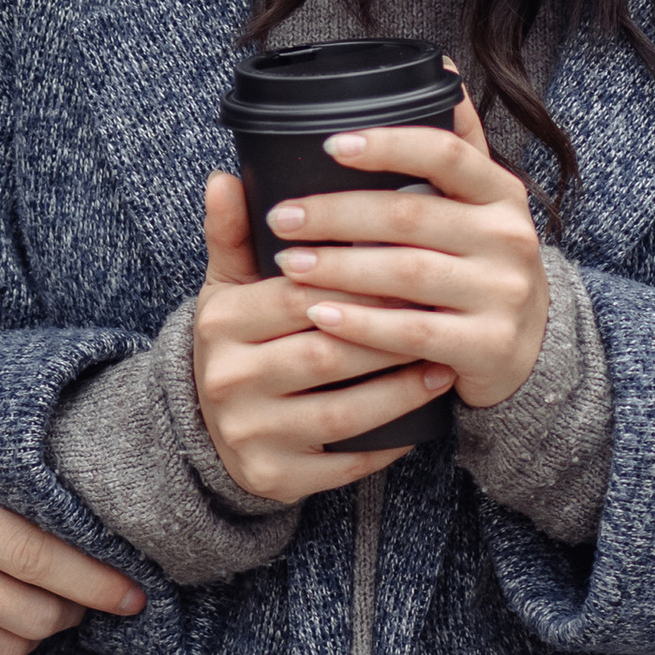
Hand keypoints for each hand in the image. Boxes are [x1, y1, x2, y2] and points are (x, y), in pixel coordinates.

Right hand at [192, 177, 449, 504]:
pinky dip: (388, 441)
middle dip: (389, 337)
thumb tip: (224, 176)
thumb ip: (231, 234)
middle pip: (325, 356)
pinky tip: (423, 417)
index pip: (299, 297)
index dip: (359, 284)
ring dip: (399, 390)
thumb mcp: (227, 288)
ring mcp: (251, 434)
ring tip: (442, 363)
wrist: (212, 429)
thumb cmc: (239, 342)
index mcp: (220, 324)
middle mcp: (228, 381)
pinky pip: (344, 463)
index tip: (412, 268)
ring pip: (342, 413)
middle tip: (442, 317)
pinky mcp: (275, 478)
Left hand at [262, 92, 548, 412]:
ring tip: (288, 263)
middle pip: (410, 215)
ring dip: (339, 267)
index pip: (444, 153)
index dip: (387, 145)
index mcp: (501, 192)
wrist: (531, 348)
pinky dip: (361, 323)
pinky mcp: (489, 346)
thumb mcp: (482, 202)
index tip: (330, 145)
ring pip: (407, 273)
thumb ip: (457, 143)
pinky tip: (319, 316)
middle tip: (282, 216)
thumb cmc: (483, 263)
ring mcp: (503, 293)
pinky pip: (412, 330)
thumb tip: (437, 65)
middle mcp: (510, 237)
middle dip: (336, 214)